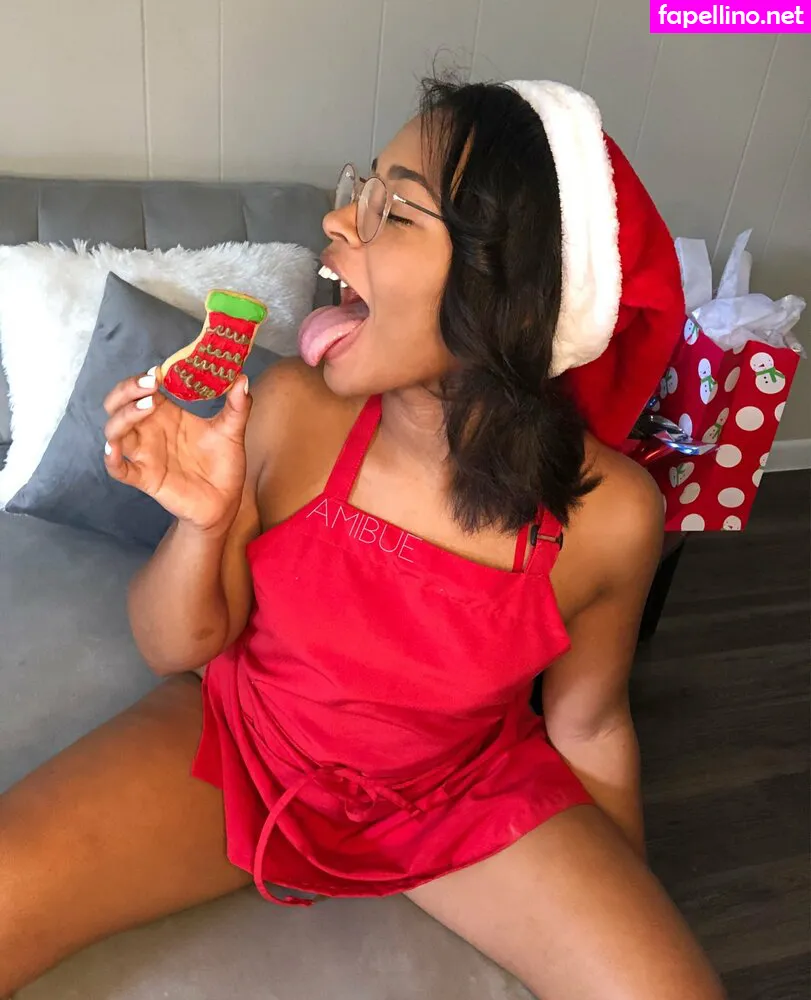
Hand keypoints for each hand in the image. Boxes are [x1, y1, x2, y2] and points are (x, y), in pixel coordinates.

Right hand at [103, 368, 251, 532]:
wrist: (225, 501)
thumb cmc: (223, 464)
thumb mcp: (232, 431)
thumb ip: (237, 406)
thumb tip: (242, 378)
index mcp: (167, 414)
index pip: (142, 389)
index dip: (144, 378)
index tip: (159, 371)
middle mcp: (151, 431)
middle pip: (119, 404)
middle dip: (127, 390)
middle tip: (150, 383)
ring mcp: (145, 454)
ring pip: (115, 431)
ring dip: (124, 416)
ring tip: (147, 406)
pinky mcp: (146, 478)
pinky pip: (119, 469)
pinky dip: (112, 459)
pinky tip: (115, 448)